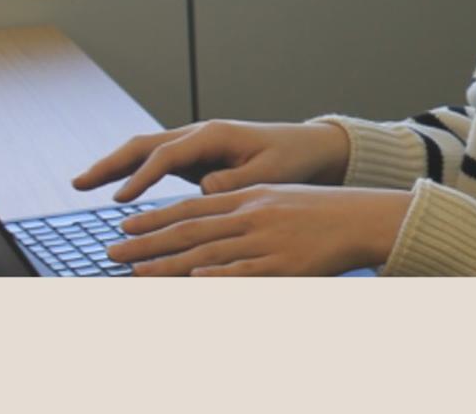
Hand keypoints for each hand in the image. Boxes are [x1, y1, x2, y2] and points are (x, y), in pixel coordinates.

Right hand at [72, 119, 350, 202]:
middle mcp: (199, 134)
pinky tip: (115, 190)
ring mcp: (195, 145)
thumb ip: (235, 180)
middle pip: (145, 144)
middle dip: (111, 163)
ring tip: (82, 184)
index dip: (142, 177)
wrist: (307, 148)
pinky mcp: (196, 158)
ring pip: (145, 151)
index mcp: (215, 134)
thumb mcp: (268, 173)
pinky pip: (156, 163)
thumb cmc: (290, 160)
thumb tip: (203, 189)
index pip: (167, 154)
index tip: (120, 201)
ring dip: (114, 166)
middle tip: (78, 183)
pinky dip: (132, 173)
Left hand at [107, 185, 413, 275]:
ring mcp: (266, 240)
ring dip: (167, 265)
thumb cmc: (319, 210)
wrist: (362, 216)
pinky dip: (216, 276)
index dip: (154, 217)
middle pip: (189, 230)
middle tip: (112, 252)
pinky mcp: (283, 265)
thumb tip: (208, 218)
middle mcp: (251, 215)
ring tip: (135, 274)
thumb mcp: (277, 198)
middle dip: (146, 243)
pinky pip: (243, 272)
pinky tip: (192, 280)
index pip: (191, 206)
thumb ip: (242, 208)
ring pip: (207, 254)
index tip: (124, 226)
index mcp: (249, 196)